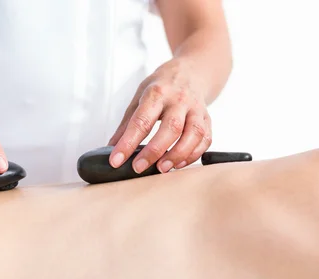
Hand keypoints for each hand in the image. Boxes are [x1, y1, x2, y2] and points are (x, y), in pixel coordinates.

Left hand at [108, 59, 212, 173]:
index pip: (141, 120)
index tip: (116, 160)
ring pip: (193, 133)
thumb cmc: (163, 86)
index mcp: (157, 93)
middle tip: (139, 168)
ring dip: (178, 154)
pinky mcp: (207, 118)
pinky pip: (205, 139)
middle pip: (171, 127)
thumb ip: (127, 124)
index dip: (128, 143)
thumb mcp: (140, 97)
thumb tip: (111, 147)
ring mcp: (196, 108)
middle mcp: (179, 99)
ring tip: (162, 168)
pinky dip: (193, 154)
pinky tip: (179, 163)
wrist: (193, 70)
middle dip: (154, 151)